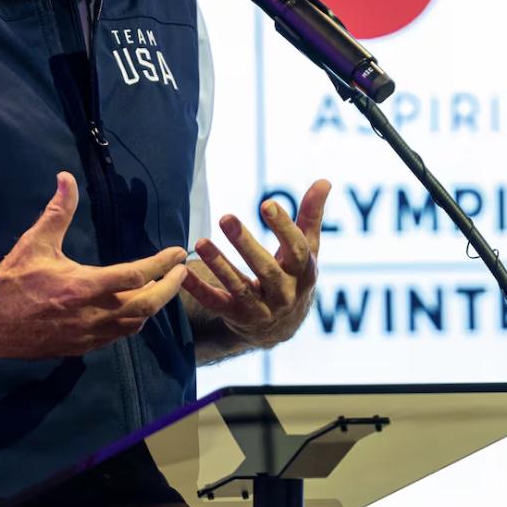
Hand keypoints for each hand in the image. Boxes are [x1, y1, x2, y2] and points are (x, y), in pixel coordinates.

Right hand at [0, 172, 188, 358]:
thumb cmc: (12, 280)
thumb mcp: (36, 242)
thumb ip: (58, 211)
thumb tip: (66, 177)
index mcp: (83, 286)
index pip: (136, 275)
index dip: (161, 264)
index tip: (177, 252)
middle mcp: (91, 314)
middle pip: (147, 305)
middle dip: (169, 288)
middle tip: (181, 271)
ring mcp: (88, 335)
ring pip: (135, 324)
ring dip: (153, 305)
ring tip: (162, 287)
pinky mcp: (81, 347)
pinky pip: (118, 336)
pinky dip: (134, 322)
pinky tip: (136, 310)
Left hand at [181, 179, 330, 348]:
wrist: (281, 326)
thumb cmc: (294, 274)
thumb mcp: (307, 248)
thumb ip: (311, 215)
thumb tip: (324, 180)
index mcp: (304, 272)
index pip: (297, 250)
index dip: (283, 227)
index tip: (266, 204)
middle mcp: (284, 293)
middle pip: (266, 270)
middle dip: (245, 244)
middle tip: (226, 218)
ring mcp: (260, 308)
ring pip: (238, 287)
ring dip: (219, 264)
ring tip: (200, 242)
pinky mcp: (236, 317)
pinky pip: (216, 303)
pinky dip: (199, 289)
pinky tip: (182, 271)